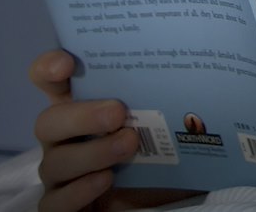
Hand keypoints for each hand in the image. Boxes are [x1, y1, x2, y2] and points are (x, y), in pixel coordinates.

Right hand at [29, 49, 202, 211]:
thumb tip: (207, 58)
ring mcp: (62, 173)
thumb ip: (171, 91)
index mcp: (84, 105)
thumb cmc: (165, 146)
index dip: (49, 68)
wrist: (168, 192)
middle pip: (48, 122)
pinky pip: (56, 202)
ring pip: (55, 162)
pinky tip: (105, 181)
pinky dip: (79, 191)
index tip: (65, 65)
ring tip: (129, 145)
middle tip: (118, 112)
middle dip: (81, 115)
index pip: (50, 81)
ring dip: (93, 152)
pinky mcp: (65, 204)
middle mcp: (66, 137)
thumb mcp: (171, 117)